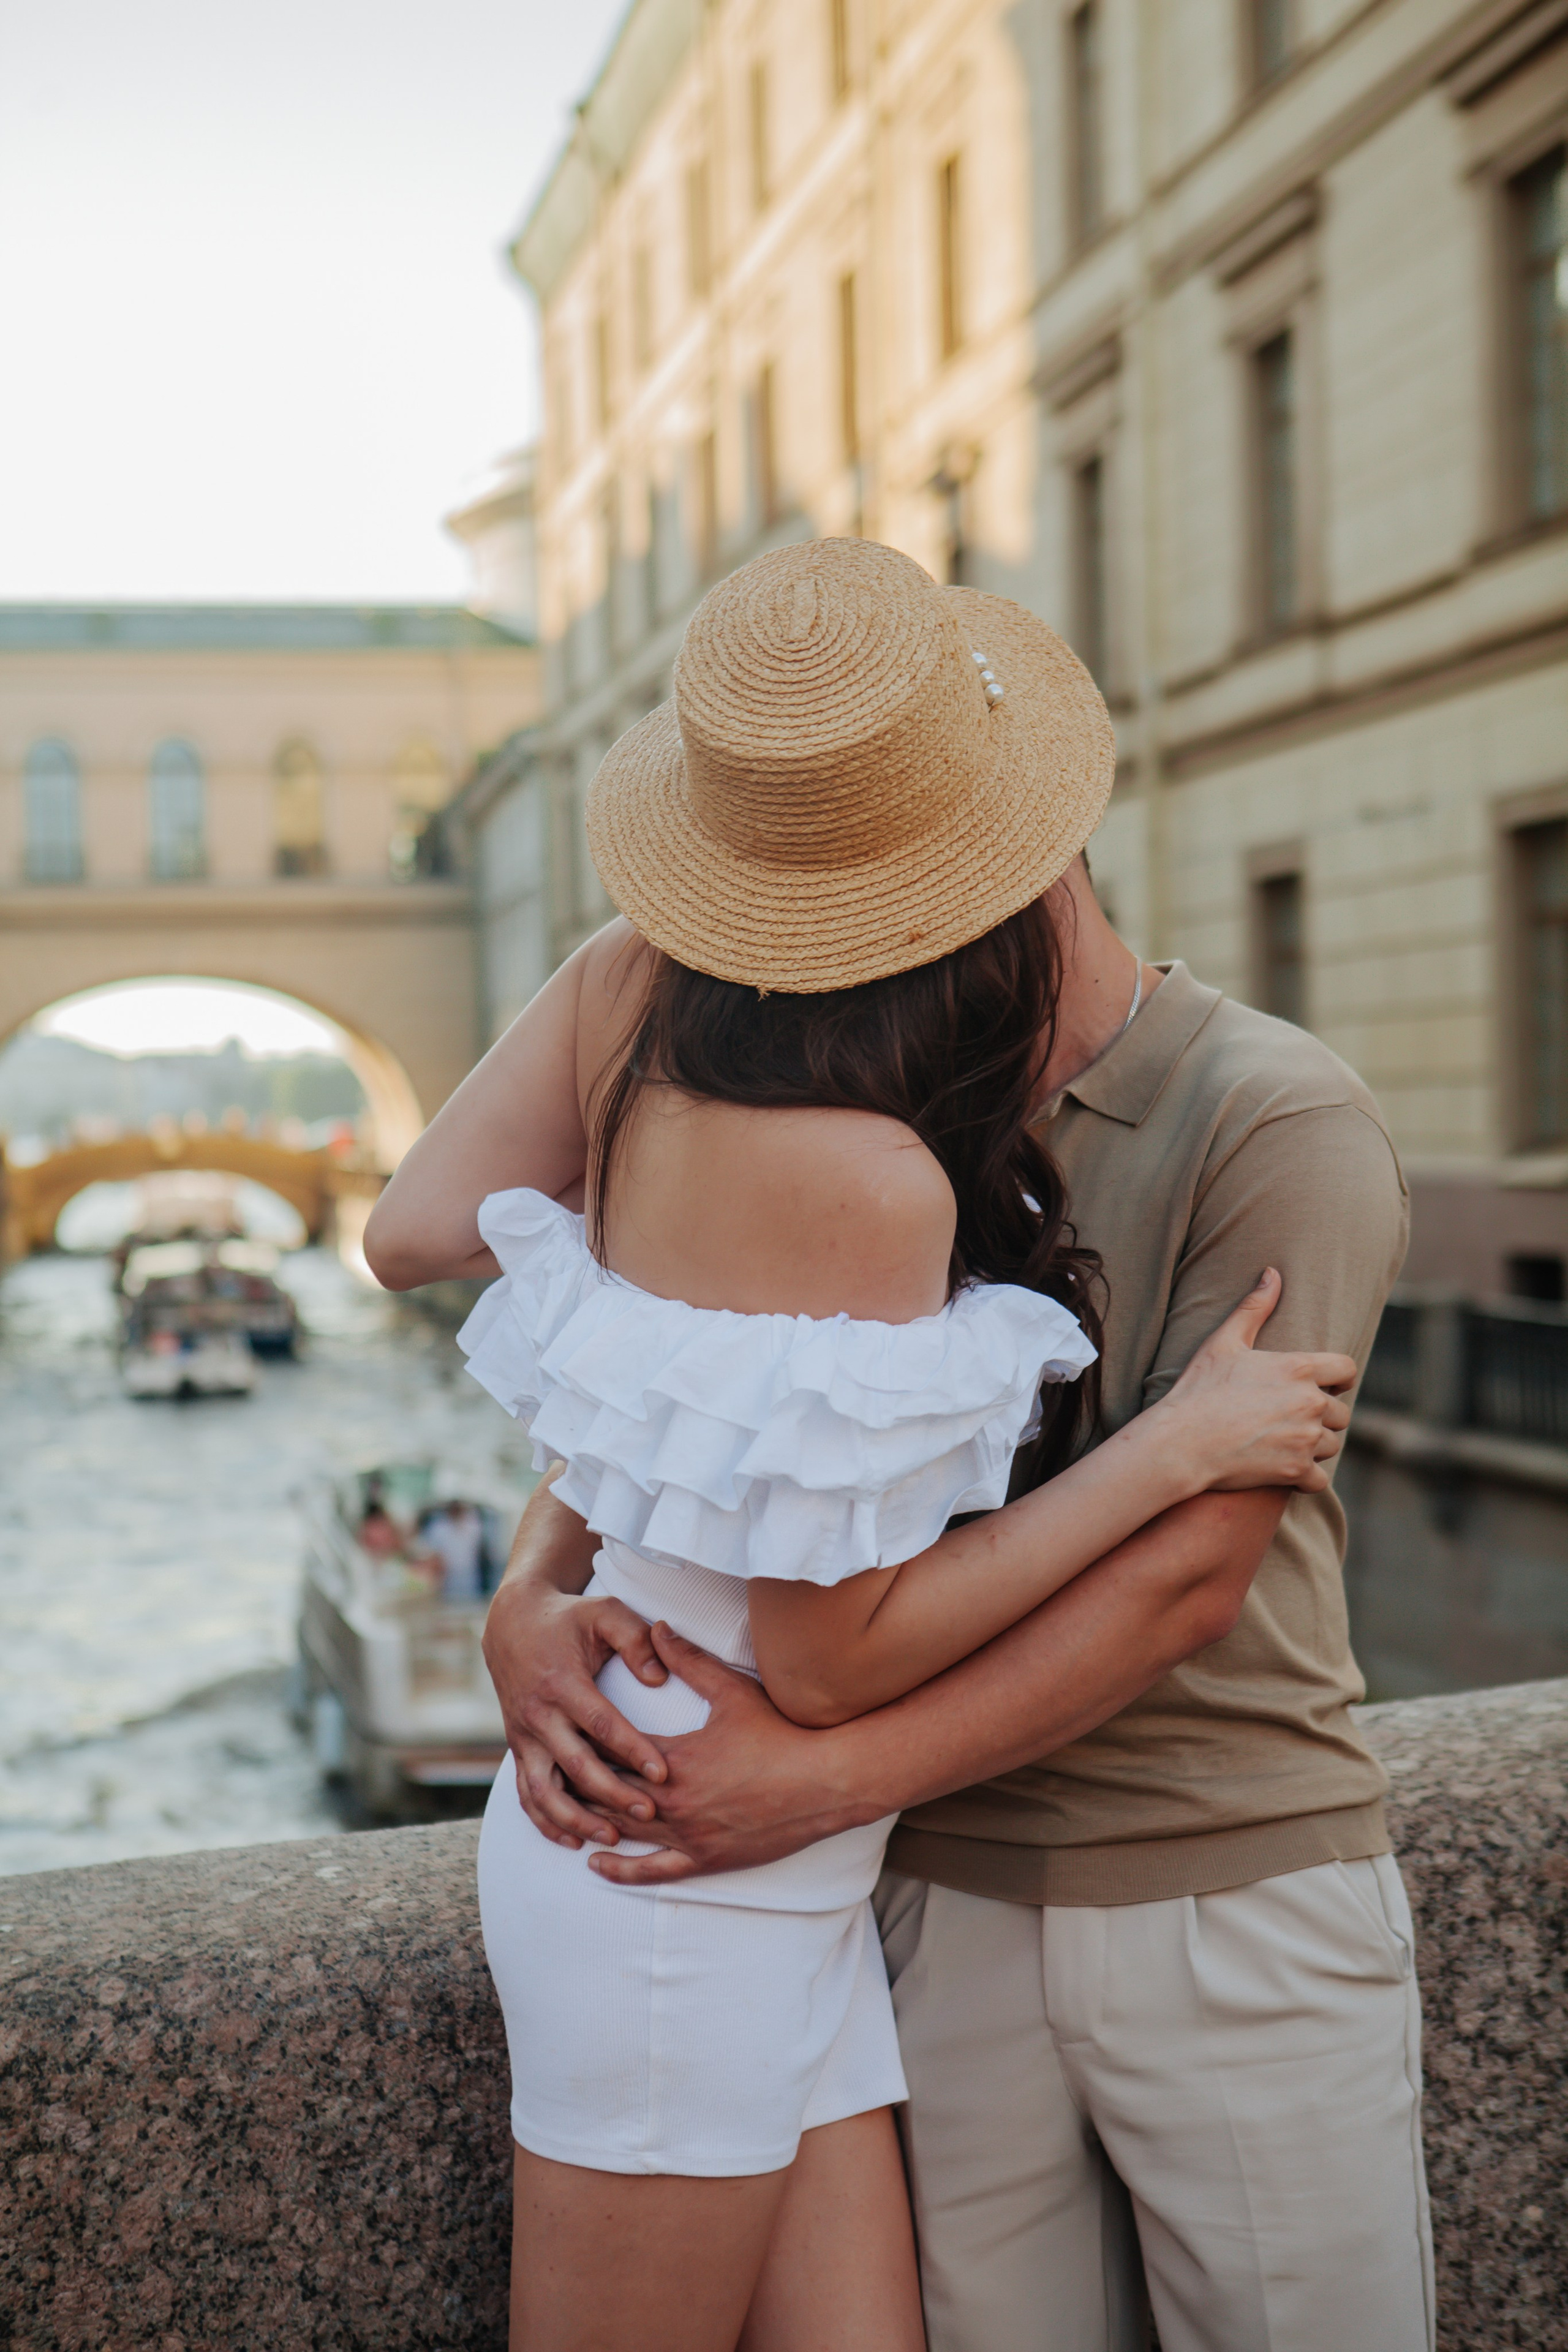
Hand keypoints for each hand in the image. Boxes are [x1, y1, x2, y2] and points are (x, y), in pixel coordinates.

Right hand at [482, 1571, 671, 1847]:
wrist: (512, 1622)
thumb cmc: (569, 1618)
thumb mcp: (605, 1613)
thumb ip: (635, 1639)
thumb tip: (659, 1678)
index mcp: (562, 1683)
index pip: (601, 1725)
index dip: (633, 1751)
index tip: (664, 1774)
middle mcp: (538, 1715)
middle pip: (576, 1766)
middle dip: (612, 1795)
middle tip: (649, 1813)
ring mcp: (523, 1736)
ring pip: (544, 1791)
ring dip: (575, 1820)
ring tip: (611, 1837)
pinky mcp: (518, 1748)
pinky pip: (526, 1794)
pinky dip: (545, 1822)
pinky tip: (573, 1841)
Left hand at [585, 1625, 869, 1887]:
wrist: (826, 1781)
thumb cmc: (781, 1732)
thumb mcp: (732, 1690)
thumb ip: (689, 1660)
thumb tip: (657, 1628)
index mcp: (675, 1757)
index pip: (613, 1750)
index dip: (582, 1744)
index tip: (557, 1733)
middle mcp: (674, 1801)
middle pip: (609, 1793)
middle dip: (577, 1784)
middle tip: (545, 1773)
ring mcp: (689, 1835)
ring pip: (625, 1832)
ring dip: (591, 1824)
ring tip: (560, 1816)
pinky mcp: (706, 1859)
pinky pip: (655, 1872)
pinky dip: (623, 1870)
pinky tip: (597, 1863)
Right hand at [1159, 1269, 1355, 1494]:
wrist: (1180, 1442)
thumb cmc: (1198, 1389)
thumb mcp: (1223, 1342)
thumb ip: (1254, 1307)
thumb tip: (1272, 1273)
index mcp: (1300, 1368)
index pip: (1347, 1369)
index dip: (1338, 1379)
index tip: (1323, 1386)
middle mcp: (1310, 1403)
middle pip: (1341, 1413)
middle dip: (1322, 1416)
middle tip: (1290, 1418)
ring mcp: (1305, 1439)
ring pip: (1331, 1445)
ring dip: (1314, 1446)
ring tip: (1283, 1442)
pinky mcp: (1295, 1471)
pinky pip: (1320, 1479)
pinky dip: (1306, 1478)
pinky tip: (1284, 1470)